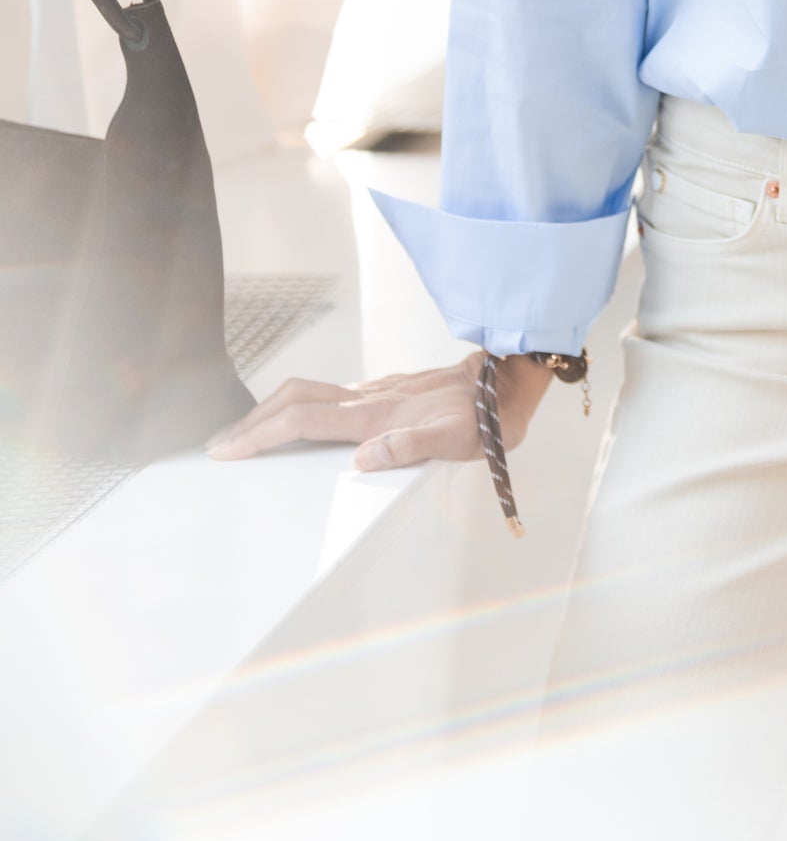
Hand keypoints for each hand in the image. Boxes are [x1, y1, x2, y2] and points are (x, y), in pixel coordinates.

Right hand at [204, 350, 554, 470]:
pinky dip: (301, 405)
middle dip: (253, 418)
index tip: (227, 449)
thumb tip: (363, 459)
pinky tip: (299, 419)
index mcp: (378, 416)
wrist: (512, 381)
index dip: (262, 433)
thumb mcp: (459, 441)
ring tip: (247, 432)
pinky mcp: (388, 390)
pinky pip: (332, 393)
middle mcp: (371, 399)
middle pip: (296, 398)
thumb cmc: (489, 417)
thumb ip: (412, 446)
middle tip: (219, 443)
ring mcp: (378, 391)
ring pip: (311, 391)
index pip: (305, 420)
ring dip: (273, 409)